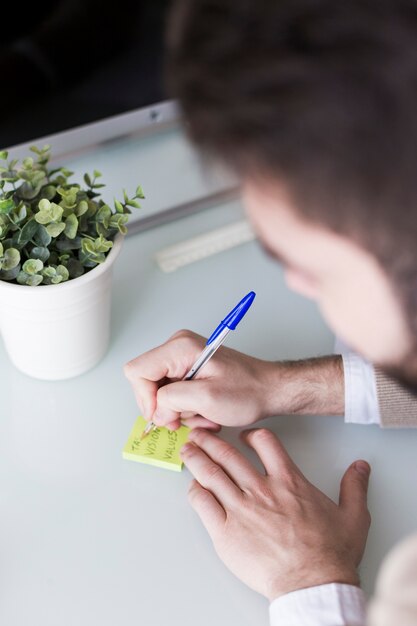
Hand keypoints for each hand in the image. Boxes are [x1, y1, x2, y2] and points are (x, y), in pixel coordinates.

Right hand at [123, 329, 277, 430]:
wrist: (270, 390)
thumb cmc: (248, 391)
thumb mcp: (207, 399)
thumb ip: (172, 401)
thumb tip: (155, 411)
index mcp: (180, 347)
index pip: (137, 371)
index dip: (146, 398)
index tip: (165, 416)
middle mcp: (177, 348)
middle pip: (146, 383)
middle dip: (165, 407)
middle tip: (188, 419)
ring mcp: (182, 359)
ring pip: (159, 393)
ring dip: (179, 411)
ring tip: (203, 415)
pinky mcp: (187, 370)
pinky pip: (172, 394)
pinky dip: (186, 409)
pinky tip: (204, 412)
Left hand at [181, 427, 370, 599]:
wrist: (313, 585)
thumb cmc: (330, 554)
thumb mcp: (354, 516)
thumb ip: (354, 487)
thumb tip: (361, 467)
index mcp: (288, 481)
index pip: (265, 442)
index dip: (252, 435)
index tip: (244, 437)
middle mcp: (261, 490)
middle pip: (229, 454)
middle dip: (211, 440)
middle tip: (200, 433)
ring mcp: (241, 509)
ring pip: (211, 473)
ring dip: (197, 458)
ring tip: (188, 450)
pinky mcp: (225, 531)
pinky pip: (202, 503)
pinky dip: (195, 491)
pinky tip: (194, 487)